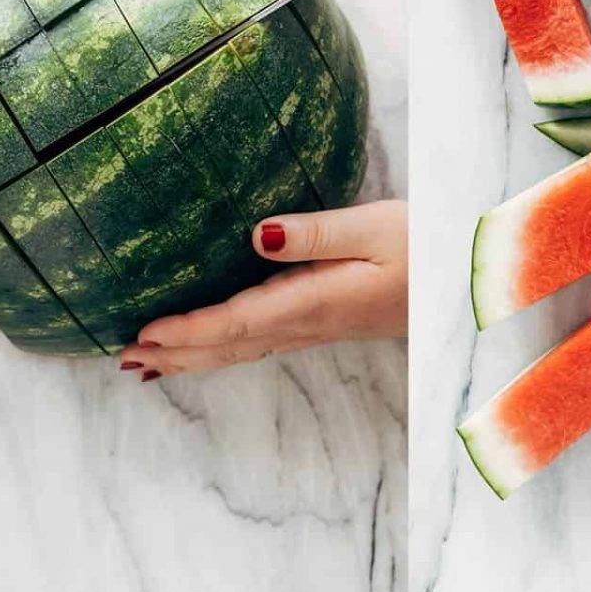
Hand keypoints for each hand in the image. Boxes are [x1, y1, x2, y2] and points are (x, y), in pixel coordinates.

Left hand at [119, 201, 406, 379]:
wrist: (467, 280)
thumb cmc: (425, 244)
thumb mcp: (372, 227)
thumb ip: (313, 234)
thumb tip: (255, 236)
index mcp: (313, 303)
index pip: (235, 322)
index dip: (187, 331)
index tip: (143, 335)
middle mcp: (307, 323)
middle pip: (228, 345)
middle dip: (175, 353)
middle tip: (123, 358)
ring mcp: (315, 327)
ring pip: (240, 349)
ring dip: (193, 356)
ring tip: (147, 364)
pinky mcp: (323, 320)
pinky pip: (258, 341)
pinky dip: (222, 347)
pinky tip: (210, 345)